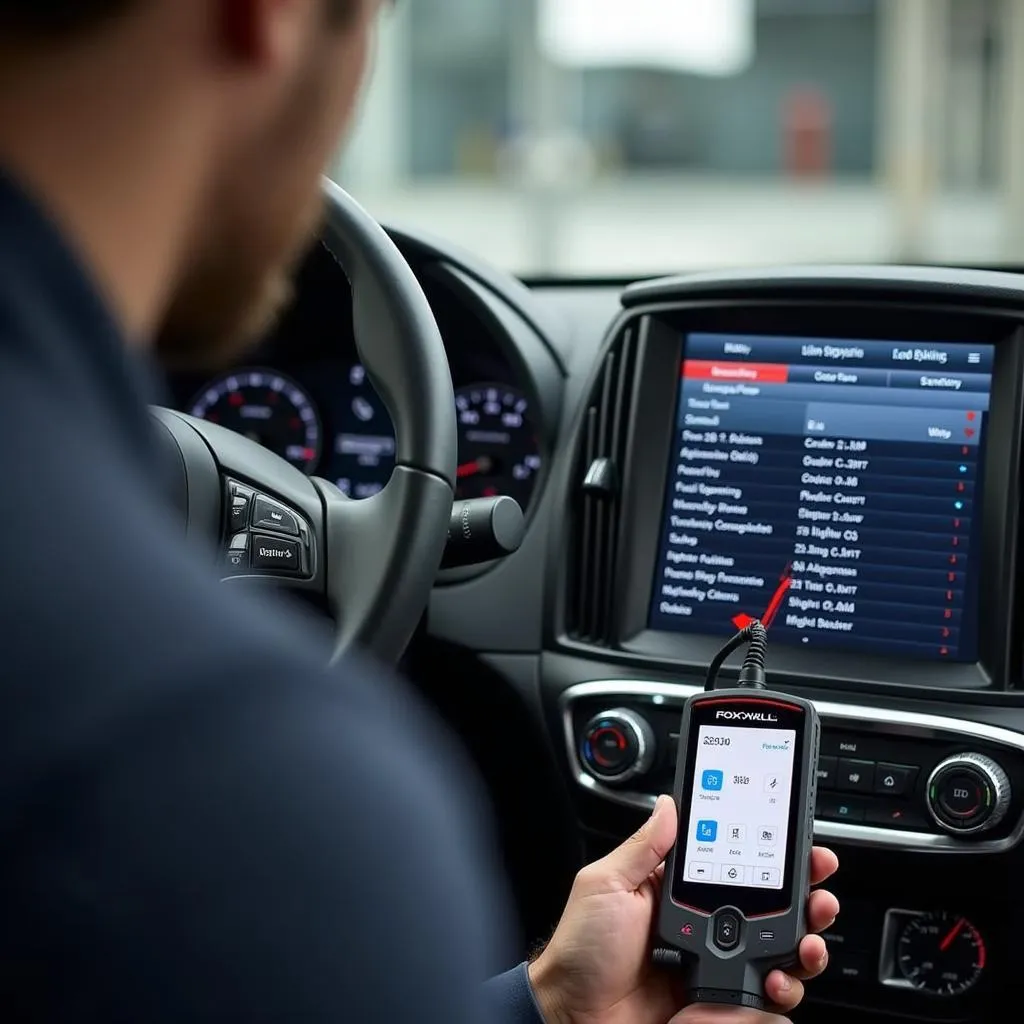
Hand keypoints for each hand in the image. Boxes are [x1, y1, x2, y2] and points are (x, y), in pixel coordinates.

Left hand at [528, 795, 838, 1023]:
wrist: (573, 1016)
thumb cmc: (581, 952)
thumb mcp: (606, 885)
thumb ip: (644, 848)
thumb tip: (670, 805)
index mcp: (678, 893)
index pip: (737, 868)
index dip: (774, 860)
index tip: (803, 851)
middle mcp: (704, 928)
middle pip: (771, 912)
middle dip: (806, 903)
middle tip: (821, 897)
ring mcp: (715, 968)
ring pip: (778, 956)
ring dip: (804, 947)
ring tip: (805, 943)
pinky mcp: (720, 1004)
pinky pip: (765, 1001)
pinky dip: (782, 992)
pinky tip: (776, 982)